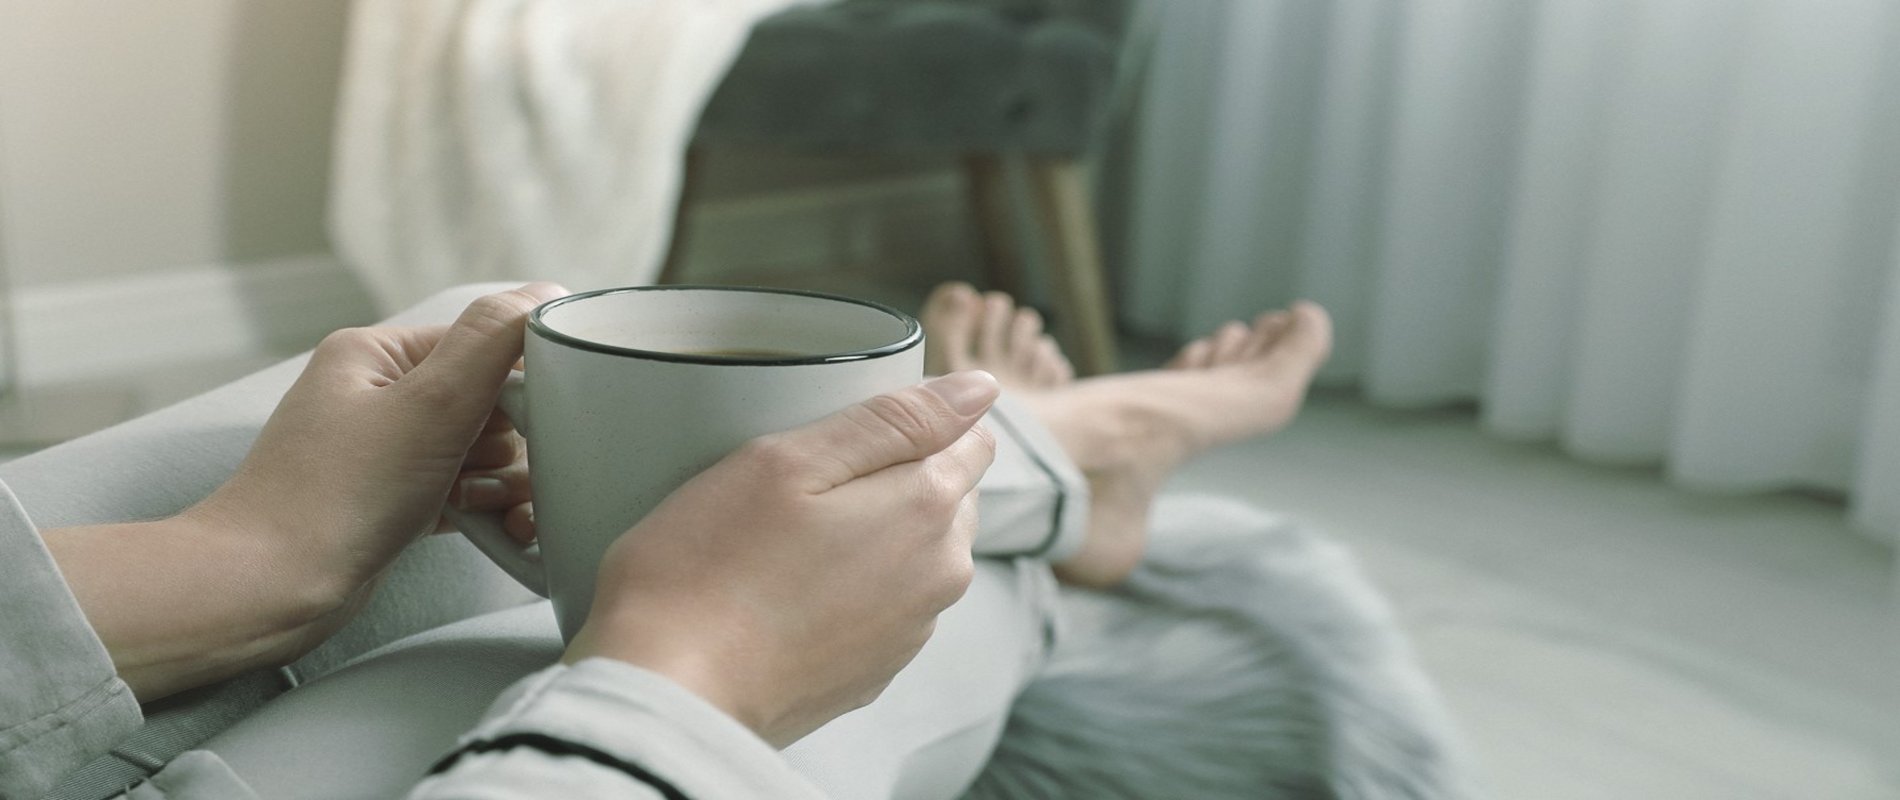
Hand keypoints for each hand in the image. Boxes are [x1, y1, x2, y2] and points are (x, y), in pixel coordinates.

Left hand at [194, 284, 565, 633]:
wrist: (271, 590)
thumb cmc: (337, 495)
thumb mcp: (430, 402)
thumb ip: (493, 340)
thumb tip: (546, 293)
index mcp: (377, 354)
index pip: (482, 344)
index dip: (518, 385)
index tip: (528, 423)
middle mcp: (379, 396)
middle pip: (492, 403)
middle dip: (510, 445)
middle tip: (483, 471)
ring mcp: (388, 454)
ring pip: (487, 454)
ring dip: (503, 484)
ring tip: (476, 507)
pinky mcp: (397, 503)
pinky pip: (468, 494)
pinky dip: (488, 511)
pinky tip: (498, 531)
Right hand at [562, 370, 1000, 746]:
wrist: (669, 693)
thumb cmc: (711, 565)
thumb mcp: (791, 461)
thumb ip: (895, 420)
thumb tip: (980, 389)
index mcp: (929, 510)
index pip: (970, 439)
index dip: (913, 420)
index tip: (845, 429)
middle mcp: (941, 575)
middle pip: (947, 495)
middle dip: (896, 475)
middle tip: (805, 480)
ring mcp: (911, 631)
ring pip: (916, 551)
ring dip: (874, 532)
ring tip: (789, 535)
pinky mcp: (875, 671)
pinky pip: (884, 603)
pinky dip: (852, 586)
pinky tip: (788, 588)